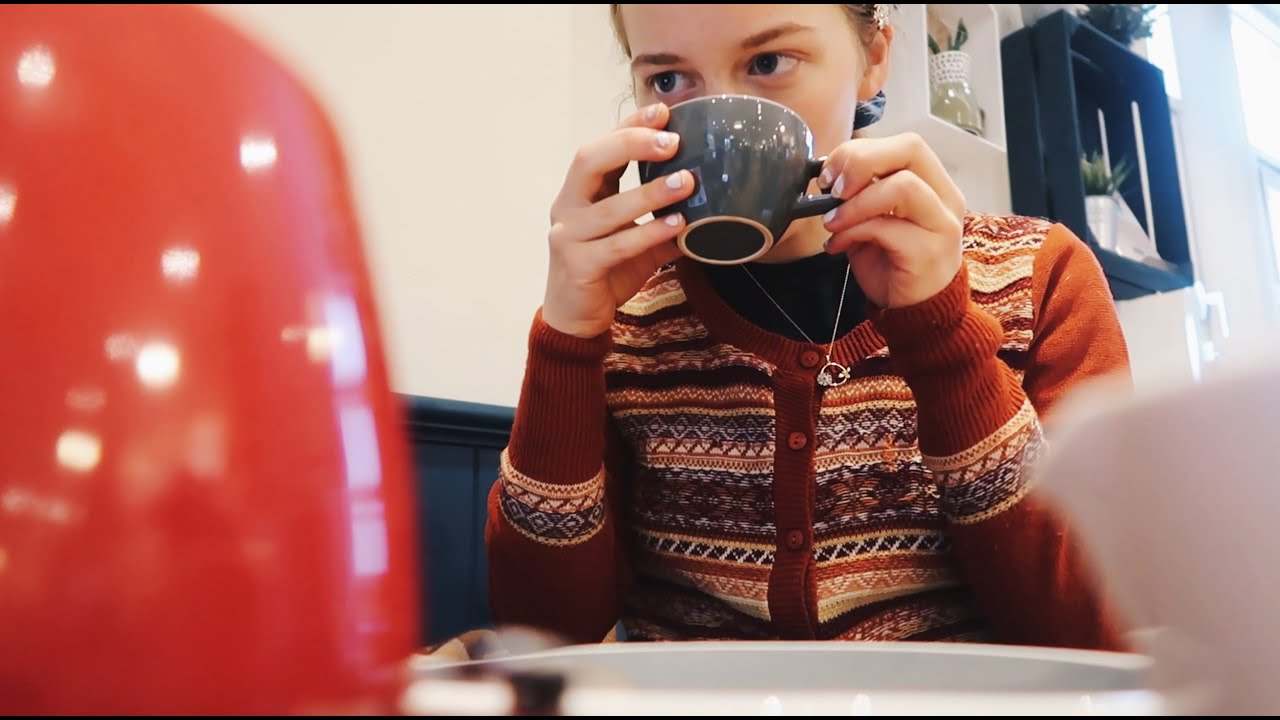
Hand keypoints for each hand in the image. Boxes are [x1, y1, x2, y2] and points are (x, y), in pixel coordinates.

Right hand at [542, 103, 695, 338]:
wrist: (575, 318)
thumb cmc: (605, 273)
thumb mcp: (637, 240)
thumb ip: (662, 220)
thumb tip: (711, 204)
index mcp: (579, 193)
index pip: (600, 147)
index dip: (629, 126)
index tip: (663, 111)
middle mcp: (567, 207)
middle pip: (589, 161)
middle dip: (630, 144)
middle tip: (672, 141)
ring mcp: (567, 236)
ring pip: (608, 207)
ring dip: (649, 192)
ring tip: (686, 182)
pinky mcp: (577, 265)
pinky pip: (616, 246)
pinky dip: (648, 233)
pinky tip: (677, 225)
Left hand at [818, 133, 965, 308]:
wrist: (913, 310)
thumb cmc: (892, 262)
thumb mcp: (872, 219)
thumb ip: (860, 193)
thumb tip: (828, 172)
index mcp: (934, 183)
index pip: (907, 144)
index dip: (862, 149)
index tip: (830, 173)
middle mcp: (945, 198)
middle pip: (911, 149)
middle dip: (861, 162)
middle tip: (833, 188)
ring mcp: (942, 224)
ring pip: (903, 185)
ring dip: (856, 202)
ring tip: (832, 222)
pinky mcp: (929, 251)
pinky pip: (887, 227)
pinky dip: (852, 232)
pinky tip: (837, 245)